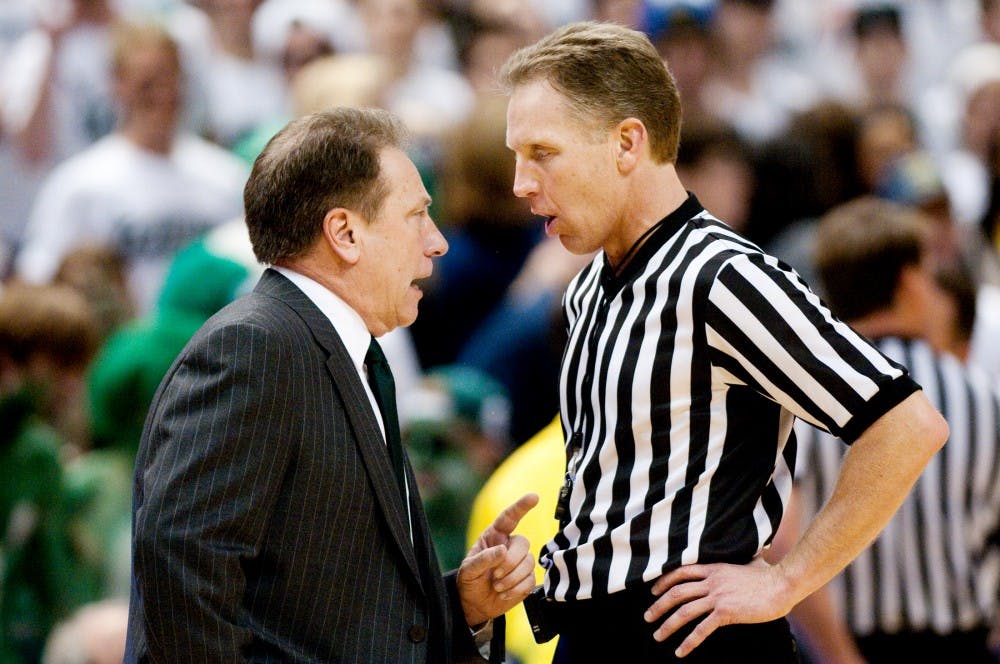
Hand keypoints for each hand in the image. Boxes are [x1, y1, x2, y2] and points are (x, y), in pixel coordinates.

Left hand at [458, 492, 538, 625]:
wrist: (475, 604)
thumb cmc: (470, 581)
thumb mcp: (468, 570)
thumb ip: (483, 559)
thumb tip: (502, 551)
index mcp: (494, 537)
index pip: (509, 518)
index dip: (521, 506)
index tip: (534, 497)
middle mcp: (509, 546)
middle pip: (523, 543)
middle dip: (510, 562)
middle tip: (495, 575)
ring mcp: (520, 562)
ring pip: (529, 562)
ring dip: (511, 578)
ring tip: (497, 586)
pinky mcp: (527, 579)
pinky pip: (531, 580)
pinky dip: (516, 589)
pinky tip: (504, 593)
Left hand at [643, 557, 795, 657]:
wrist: (783, 584)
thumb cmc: (770, 575)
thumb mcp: (750, 561)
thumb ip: (744, 559)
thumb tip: (755, 552)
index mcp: (714, 568)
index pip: (681, 572)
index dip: (664, 581)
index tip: (653, 591)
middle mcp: (711, 581)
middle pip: (676, 592)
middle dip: (658, 605)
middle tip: (647, 617)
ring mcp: (718, 597)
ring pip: (684, 611)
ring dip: (667, 625)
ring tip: (657, 635)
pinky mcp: (726, 612)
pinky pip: (701, 629)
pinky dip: (689, 642)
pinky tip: (680, 652)